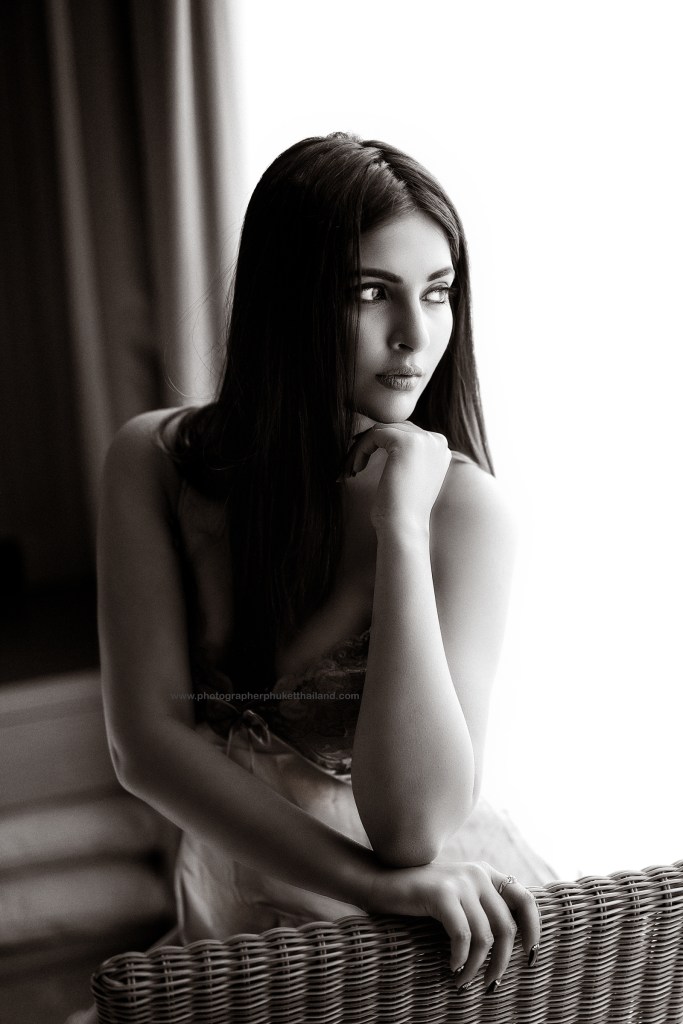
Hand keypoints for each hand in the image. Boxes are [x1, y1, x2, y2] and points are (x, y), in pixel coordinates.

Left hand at [344, 422, 451, 530]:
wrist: (404, 526)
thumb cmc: (401, 509)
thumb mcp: (408, 476)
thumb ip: (405, 455)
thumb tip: (379, 432)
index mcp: (441, 449)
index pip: (406, 433)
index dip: (382, 444)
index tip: (364, 460)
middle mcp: (437, 440)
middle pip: (394, 428)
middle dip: (370, 444)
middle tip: (354, 464)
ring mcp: (424, 439)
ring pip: (382, 430)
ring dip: (362, 447)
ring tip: (353, 468)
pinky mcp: (405, 441)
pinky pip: (374, 434)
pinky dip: (360, 450)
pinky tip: (356, 469)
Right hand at [363, 858, 540, 989]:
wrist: (379, 882)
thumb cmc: (418, 899)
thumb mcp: (456, 898)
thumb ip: (480, 908)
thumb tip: (510, 946)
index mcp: (485, 873)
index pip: (525, 900)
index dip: (533, 930)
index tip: (529, 958)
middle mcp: (477, 873)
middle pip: (507, 927)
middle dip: (502, 963)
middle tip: (491, 985)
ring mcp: (459, 881)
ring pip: (485, 937)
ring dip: (477, 968)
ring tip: (463, 982)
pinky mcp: (441, 893)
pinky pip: (462, 936)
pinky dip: (460, 959)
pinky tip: (451, 967)